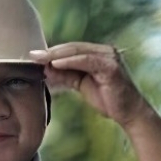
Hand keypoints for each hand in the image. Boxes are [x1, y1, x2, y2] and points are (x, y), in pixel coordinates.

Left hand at [29, 42, 148, 128]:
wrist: (128, 113)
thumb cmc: (108, 99)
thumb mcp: (81, 85)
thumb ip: (66, 75)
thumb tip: (46, 68)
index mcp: (98, 53)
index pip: (71, 49)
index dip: (52, 52)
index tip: (34, 56)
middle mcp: (105, 51)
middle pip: (73, 48)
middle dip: (51, 51)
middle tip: (33, 55)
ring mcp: (109, 57)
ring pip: (78, 51)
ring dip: (57, 55)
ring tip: (41, 58)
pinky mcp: (111, 66)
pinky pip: (87, 60)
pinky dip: (70, 61)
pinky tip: (56, 64)